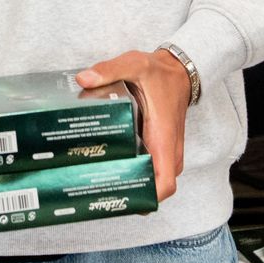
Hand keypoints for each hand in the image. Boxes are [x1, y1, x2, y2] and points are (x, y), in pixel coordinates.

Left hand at [77, 50, 190, 201]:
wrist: (179, 71)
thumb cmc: (160, 73)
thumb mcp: (136, 64)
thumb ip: (110, 70)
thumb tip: (84, 79)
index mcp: (163, 138)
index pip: (165, 183)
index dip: (148, 197)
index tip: (123, 197)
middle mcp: (168, 150)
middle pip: (155, 188)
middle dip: (130, 194)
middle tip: (98, 190)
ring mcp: (166, 151)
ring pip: (153, 180)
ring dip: (132, 184)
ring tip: (99, 182)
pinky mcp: (160, 148)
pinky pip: (151, 169)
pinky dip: (135, 172)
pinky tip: (110, 166)